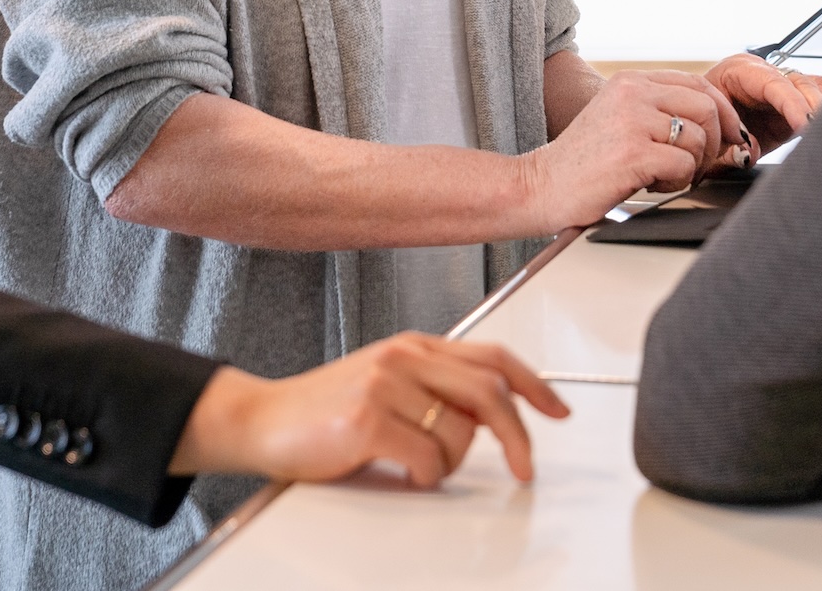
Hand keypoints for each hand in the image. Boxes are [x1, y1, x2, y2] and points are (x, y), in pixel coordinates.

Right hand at [168, 335, 568, 487]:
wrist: (263, 420)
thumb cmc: (324, 409)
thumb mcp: (388, 383)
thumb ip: (436, 388)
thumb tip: (490, 417)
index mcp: (416, 346)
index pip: (494, 357)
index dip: (535, 384)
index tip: (558, 410)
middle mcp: (405, 357)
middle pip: (490, 393)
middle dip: (518, 436)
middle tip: (524, 468)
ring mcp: (385, 385)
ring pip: (459, 435)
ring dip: (450, 465)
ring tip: (420, 467)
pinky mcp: (367, 419)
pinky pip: (427, 459)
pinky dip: (425, 476)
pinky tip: (403, 472)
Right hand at [520, 69, 748, 229]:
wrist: (539, 186)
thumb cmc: (584, 162)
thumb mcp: (619, 118)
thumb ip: (659, 110)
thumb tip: (719, 122)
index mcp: (630, 80)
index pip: (698, 84)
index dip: (724, 112)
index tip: (731, 136)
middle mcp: (632, 93)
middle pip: (707, 107)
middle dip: (716, 141)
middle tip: (701, 164)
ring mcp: (632, 122)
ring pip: (698, 139)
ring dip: (690, 166)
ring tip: (661, 175)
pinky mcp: (633, 154)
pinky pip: (684, 165)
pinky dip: (676, 181)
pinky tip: (651, 184)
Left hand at [702, 53, 821, 152]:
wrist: (697, 127)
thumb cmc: (699, 125)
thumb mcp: (708, 139)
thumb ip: (727, 151)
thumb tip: (750, 154)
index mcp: (738, 71)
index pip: (774, 83)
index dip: (793, 104)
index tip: (805, 124)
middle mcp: (763, 74)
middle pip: (801, 82)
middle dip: (814, 108)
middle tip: (820, 134)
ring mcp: (780, 88)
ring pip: (816, 88)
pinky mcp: (793, 105)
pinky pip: (819, 101)